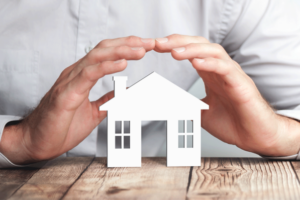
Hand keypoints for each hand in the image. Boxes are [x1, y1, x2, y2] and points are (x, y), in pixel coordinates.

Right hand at [0, 36, 154, 163]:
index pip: (106, 54)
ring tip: (140, 51)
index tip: (144, 46)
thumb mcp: (94, 111)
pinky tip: (122, 64)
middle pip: (103, 49)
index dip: (125, 47)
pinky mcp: (66, 94)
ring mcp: (70, 82)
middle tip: (148, 43)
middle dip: (127, 44)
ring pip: (97, 57)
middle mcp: (76, 74)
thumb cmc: (62, 125)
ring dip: (121, 52)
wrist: (39, 142)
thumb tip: (126, 92)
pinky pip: (88, 75)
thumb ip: (108, 99)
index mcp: (82, 76)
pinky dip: (106, 67)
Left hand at [155, 34, 299, 156]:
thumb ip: (187, 105)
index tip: (156, 47)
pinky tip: (196, 62)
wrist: (255, 137)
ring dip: (192, 49)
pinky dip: (211, 63)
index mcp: (210, 75)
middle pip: (200, 45)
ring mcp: (232, 75)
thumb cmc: (233, 123)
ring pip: (214, 51)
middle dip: (178, 41)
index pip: (192, 52)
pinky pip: (225, 68)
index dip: (174, 46)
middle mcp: (220, 70)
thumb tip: (168, 105)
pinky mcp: (241, 84)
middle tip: (158, 43)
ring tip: (174, 51)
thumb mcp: (201, 113)